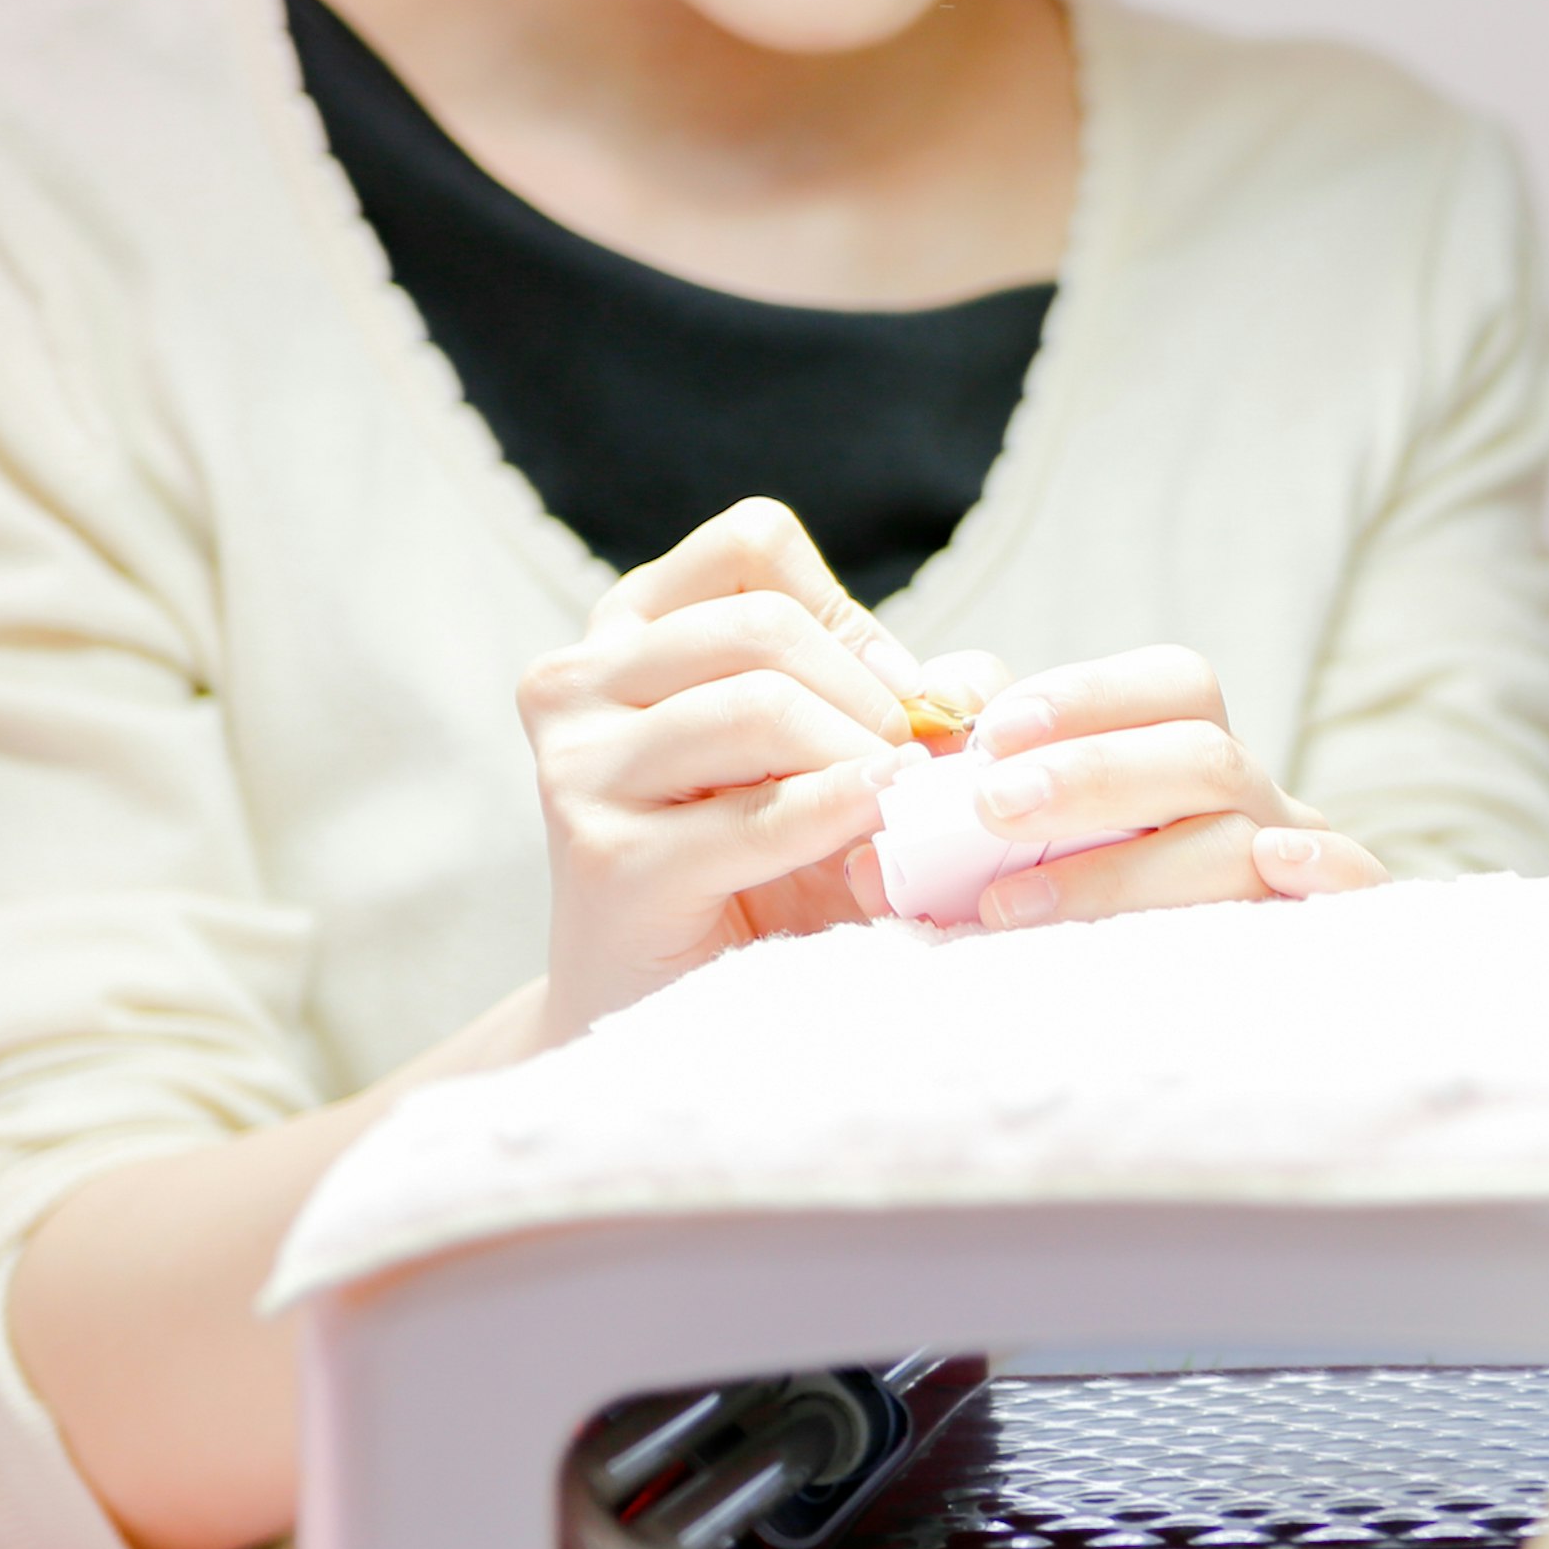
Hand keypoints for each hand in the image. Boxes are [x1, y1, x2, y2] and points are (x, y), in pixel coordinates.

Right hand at [522, 499, 964, 1037]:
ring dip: (862, 759)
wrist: (676, 1003)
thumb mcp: (835, 754)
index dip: (848, 616)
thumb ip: (908, 697)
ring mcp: (579, 767)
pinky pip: (758, 816)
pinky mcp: (606, 858)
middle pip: (765, 627)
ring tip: (896, 808)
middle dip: (870, 697)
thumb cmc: (769, 867)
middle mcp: (580, 680)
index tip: (892, 693)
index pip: (751, 545)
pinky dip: (842, 816)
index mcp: (631, 629)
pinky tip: (880, 830)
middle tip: (912, 766)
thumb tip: (969, 684)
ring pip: (759, 706)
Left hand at [884, 644, 1385, 929]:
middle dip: (1092, 774)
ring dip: (1127, 867)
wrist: (1160, 1040)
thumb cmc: (1065, 912)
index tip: (991, 735)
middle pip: (1205, 755)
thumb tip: (928, 725)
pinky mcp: (1331, 931)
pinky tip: (1275, 865)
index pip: (1176, 686)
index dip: (1089, 696)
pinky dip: (1328, 866)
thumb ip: (968, 777)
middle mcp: (1255, 801)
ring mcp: (1295, 865)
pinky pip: (1361, 884)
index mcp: (1193, 757)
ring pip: (1244, 838)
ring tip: (1015, 905)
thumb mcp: (1012, 839)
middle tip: (991, 807)